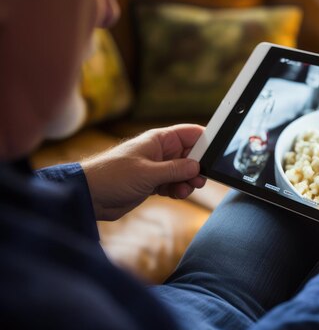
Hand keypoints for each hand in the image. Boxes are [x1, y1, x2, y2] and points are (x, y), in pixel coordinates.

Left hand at [81, 124, 206, 220]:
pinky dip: (178, 189)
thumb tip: (197, 167)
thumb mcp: (148, 172)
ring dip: (188, 181)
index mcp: (158, 140)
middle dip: (198, 167)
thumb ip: (175, 169)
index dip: (205, 140)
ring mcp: (156, 167)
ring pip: (183, 171)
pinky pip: (174, 183)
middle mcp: (159, 152)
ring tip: (184, 189)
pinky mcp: (152, 183)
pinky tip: (177, 194)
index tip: (217, 152)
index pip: (189, 134)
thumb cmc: (112, 176)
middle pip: (190, 155)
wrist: (89, 195)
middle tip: (200, 179)